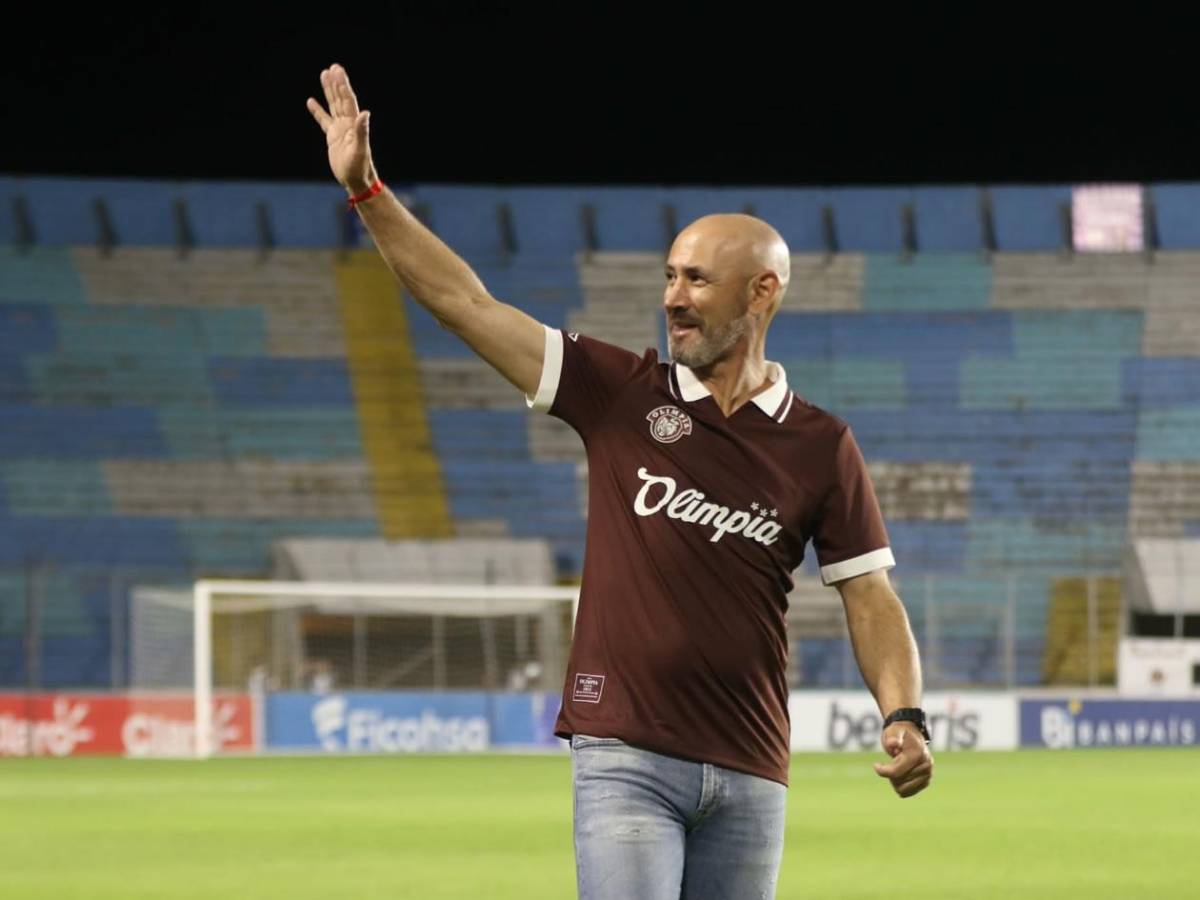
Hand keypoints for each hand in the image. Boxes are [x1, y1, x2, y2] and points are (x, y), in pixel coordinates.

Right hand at [306, 63, 376, 193]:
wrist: (356, 180)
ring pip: (333, 106)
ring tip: (324, 74)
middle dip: (337, 83)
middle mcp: (348, 124)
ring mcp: (340, 129)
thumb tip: (365, 113)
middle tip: (333, 67)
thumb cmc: (360, 167)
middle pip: (341, 99)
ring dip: (329, 91)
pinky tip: (311, 101)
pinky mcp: (333, 137)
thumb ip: (362, 131)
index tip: (338, 71)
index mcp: (354, 124)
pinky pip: (323, 120)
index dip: (343, 85)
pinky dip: (318, 111)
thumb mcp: (360, 150)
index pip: (347, 100)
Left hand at [873, 723, 932, 797]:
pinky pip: (908, 793)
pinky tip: (901, 773)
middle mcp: (926, 766)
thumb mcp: (894, 731)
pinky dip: (900, 785)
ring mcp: (928, 775)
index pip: (896, 772)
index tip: (876, 765)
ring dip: (895, 780)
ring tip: (897, 766)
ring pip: (903, 790)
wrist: (912, 735)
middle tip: (893, 761)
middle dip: (891, 773)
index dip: (882, 771)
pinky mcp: (926, 782)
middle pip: (899, 782)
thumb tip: (892, 743)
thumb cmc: (899, 733)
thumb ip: (893, 737)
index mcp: (917, 754)